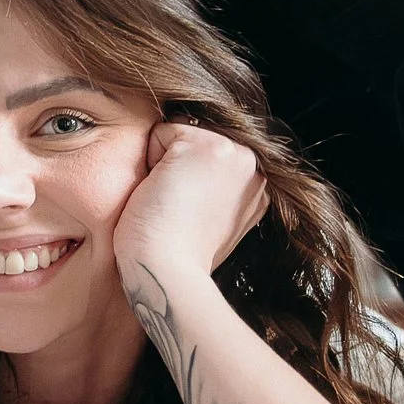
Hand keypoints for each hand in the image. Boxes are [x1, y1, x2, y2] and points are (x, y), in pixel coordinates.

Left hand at [111, 123, 268, 280]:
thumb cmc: (176, 254)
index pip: (205, 156)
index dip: (183, 180)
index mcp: (255, 186)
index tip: (186, 215)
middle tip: (176, 210)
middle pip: (191, 140)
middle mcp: (254, 167)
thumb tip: (194, 171)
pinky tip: (161, 193)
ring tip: (170, 202)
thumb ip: (213, 189)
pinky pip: (159, 131)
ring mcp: (235, 154)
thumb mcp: (209, 218)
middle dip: (174, 168)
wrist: (167, 271)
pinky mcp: (207, 146)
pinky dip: (147, 159)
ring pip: (176, 135)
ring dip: (161, 165)